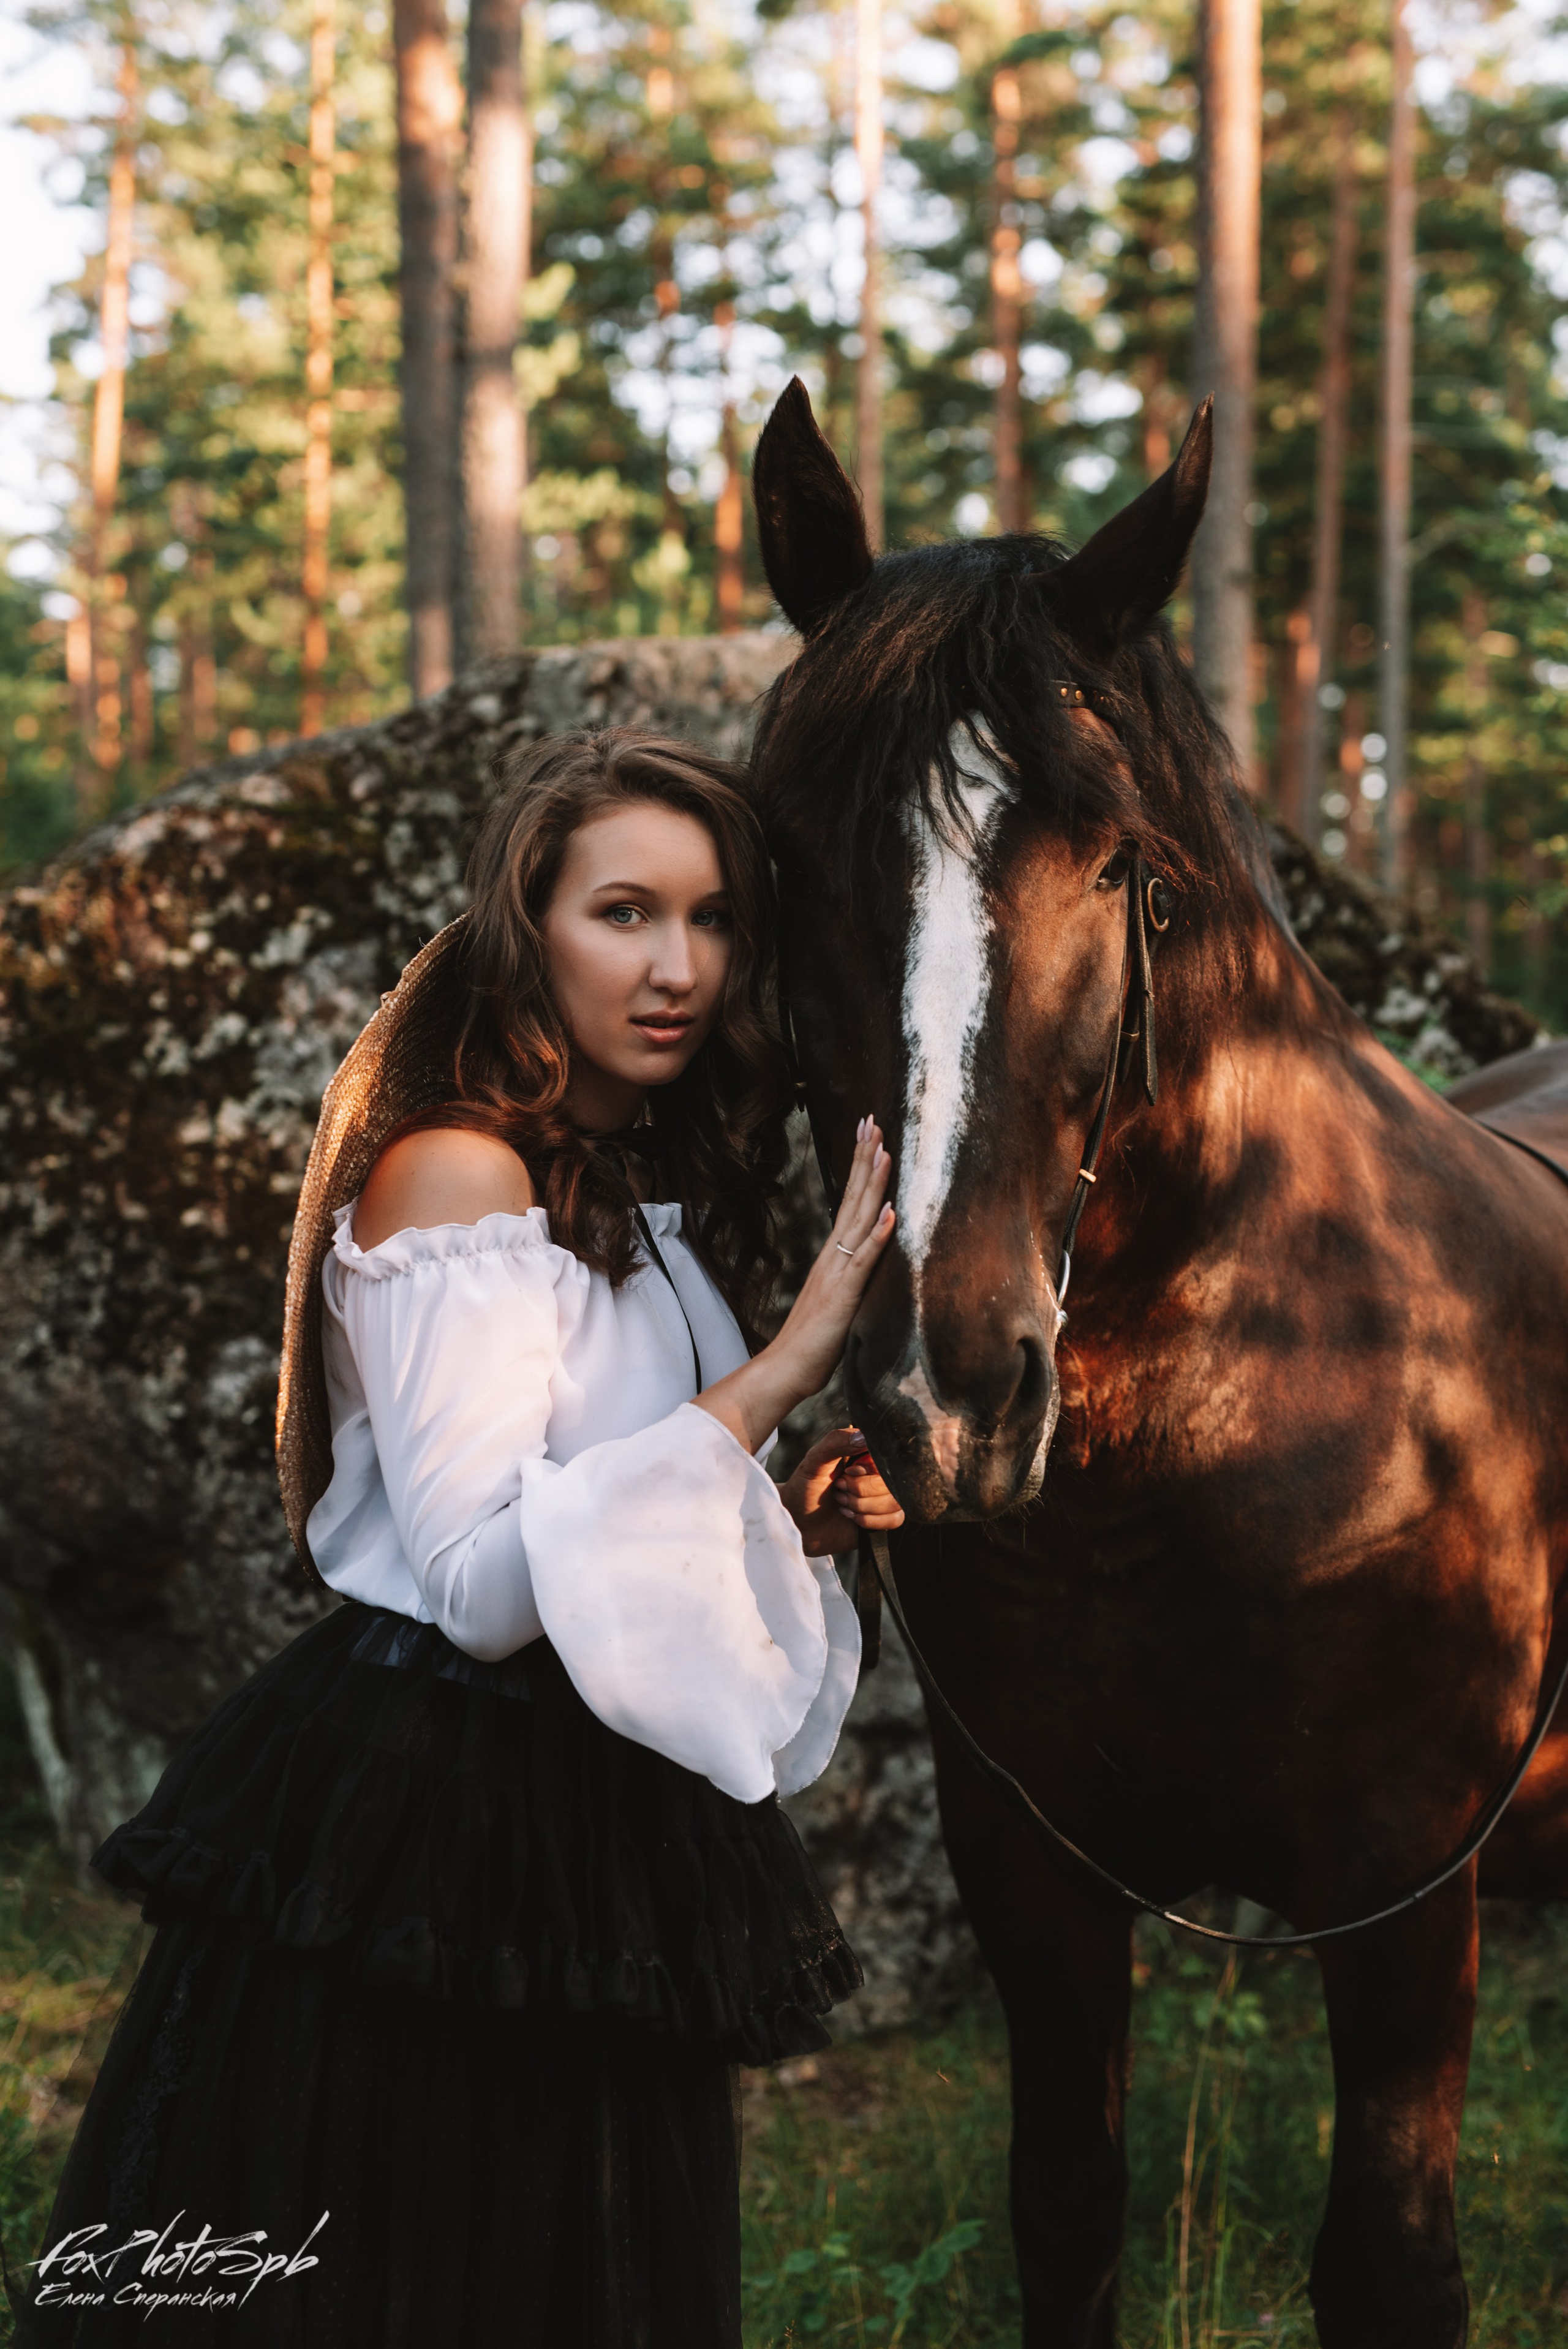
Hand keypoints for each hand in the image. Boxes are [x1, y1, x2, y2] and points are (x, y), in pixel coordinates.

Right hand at [690, 1117, 895, 1454]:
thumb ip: (850, 1278)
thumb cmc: (812, 1342)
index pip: (849, 1201)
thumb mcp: (838, 1302)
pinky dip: (877, 1236)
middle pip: (851, 1198)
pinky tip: (889, 1213)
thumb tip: (864, 1260)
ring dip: (872, 1185)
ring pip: (858, 1219)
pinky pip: (863, 1261)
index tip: (869, 1135)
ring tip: (883, 1150)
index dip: (860, 1168)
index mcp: (833, 1256)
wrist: (786, 1369)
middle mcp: (833, 1256)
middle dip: (863, 1158)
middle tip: (872, 1120)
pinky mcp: (844, 1295)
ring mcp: (837, 1273)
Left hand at [782, 1427, 905, 1556]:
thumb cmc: (805, 1489)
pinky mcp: (885, 1518)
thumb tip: (864, 1436)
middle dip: (859, 1490)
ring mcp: (884, 1495)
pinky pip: (896, 1519)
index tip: (846, 1472)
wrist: (800, 1525)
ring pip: (895, 1501)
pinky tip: (853, 1518)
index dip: (868, 1468)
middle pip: (893, 1482)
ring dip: (863, 1506)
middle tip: (838, 1489)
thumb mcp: (814, 1461)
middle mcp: (879, 1473)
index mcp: (866, 1453)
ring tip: (842, 1502)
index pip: (888, 1456)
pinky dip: (871, 1521)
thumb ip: (836, 1442)